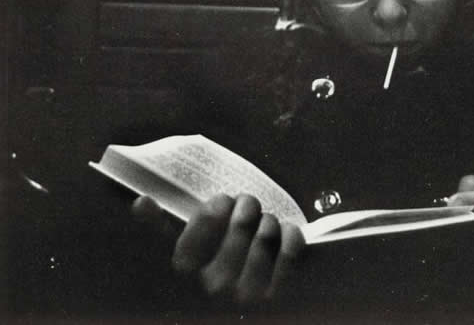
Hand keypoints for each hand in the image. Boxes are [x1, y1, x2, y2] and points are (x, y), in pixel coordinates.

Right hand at [134, 193, 304, 304]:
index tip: (222, 203)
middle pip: (243, 219)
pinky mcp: (279, 297)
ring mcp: (248, 294)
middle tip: (247, 206)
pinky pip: (291, 247)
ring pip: (268, 231)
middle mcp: (215, 285)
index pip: (206, 218)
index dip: (219, 204)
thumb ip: (158, 232)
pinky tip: (283, 236)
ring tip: (264, 224)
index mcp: (186, 274)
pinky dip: (290, 234)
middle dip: (247, 205)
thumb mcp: (178, 265)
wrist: (236, 321)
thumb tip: (140, 201)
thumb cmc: (206, 287)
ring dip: (269, 220)